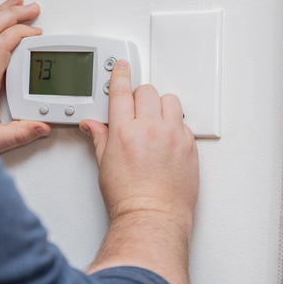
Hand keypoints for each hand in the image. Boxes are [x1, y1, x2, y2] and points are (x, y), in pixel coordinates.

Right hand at [80, 60, 198, 226]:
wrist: (151, 216)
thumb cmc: (128, 198)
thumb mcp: (104, 165)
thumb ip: (100, 138)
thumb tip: (93, 126)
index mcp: (124, 131)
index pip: (121, 92)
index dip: (120, 75)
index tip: (122, 67)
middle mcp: (149, 129)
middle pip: (147, 92)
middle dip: (139, 96)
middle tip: (136, 109)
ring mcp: (172, 136)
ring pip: (170, 101)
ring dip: (161, 106)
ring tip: (155, 121)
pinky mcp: (189, 146)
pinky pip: (183, 123)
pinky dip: (175, 126)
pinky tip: (167, 139)